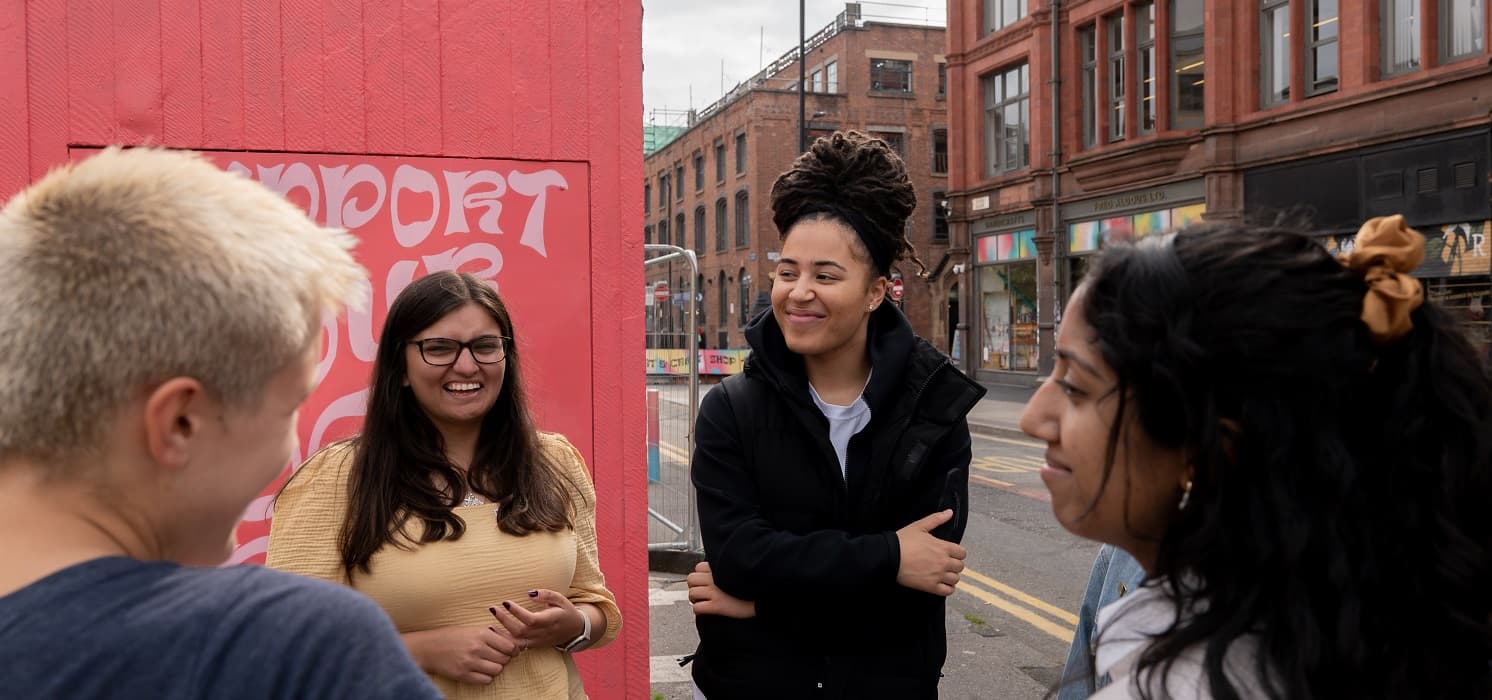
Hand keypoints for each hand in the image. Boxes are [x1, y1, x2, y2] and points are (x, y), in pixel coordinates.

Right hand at [401, 625, 520, 684]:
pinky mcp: (463, 675)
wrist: (428, 648)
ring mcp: (470, 662)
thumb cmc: (451, 637)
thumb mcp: (472, 629)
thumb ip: (491, 635)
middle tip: (498, 657)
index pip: (509, 645)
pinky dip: (486, 677)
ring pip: (497, 670)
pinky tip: (480, 671)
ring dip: (495, 668)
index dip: (513, 650)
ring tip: (488, 664)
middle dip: (504, 659)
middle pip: (504, 659)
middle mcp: (477, 648)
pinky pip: (486, 680)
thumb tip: (513, 642)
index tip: (511, 651)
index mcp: (481, 633)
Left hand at [489, 589, 586, 648]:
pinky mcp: (533, 646)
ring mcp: (537, 641)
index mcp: (550, 620)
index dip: (517, 612)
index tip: (506, 602)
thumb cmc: (566, 611)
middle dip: (504, 620)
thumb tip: (529, 593)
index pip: (530, 619)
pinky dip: (505, 642)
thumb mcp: (560, 599)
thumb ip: (546, 595)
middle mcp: (542, 633)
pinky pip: (517, 647)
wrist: (574, 630)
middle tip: (493, 609)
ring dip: (501, 635)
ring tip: (489, 626)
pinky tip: (495, 635)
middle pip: (520, 631)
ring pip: (516, 643)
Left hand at [686, 561, 755, 617]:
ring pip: (692, 593)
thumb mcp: (741, 570)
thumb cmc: (756, 584)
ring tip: (702, 601)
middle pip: (691, 579)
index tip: (704, 580)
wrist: (765, 597)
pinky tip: (706, 610)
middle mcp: (715, 578)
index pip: (699, 567)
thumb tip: (721, 569)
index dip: (700, 575)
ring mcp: (715, 592)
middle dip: (694, 586)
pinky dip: (699, 610)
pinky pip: (697, 608)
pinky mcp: (717, 606)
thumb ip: (728, 568)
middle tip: (701, 591)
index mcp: (721, 567)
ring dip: (695, 598)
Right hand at [895, 509, 966, 595]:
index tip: (950, 553)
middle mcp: (944, 562)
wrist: (889, 557)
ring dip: (951, 576)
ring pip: (956, 579)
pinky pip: (948, 591)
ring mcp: (938, 575)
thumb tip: (949, 512)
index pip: (962, 553)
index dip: (957, 553)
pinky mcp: (931, 587)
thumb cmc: (903, 541)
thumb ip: (936, 519)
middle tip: (945, 563)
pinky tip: (941, 584)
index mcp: (943, 547)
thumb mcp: (920, 526)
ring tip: (943, 574)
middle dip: (954, 564)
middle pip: (960, 566)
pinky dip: (948, 588)